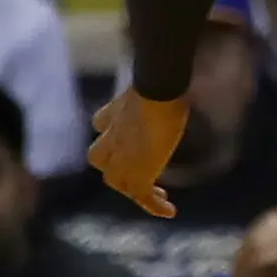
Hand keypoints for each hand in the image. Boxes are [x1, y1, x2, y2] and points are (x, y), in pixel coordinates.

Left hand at [90, 84, 189, 217]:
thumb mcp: (158, 81)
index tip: (124, 134)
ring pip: (116, 180)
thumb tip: (177, 64)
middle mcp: (111, 137)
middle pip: (99, 157)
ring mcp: (121, 158)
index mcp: (114, 112)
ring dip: (133, 188)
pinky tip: (170, 211)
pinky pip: (141, 196)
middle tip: (138, 170)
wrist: (157, 95)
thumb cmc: (163, 83)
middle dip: (114, 165)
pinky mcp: (137, 173)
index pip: (101, 123)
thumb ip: (161, 79)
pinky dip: (154, 206)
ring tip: (158, 194)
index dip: (109, 130)